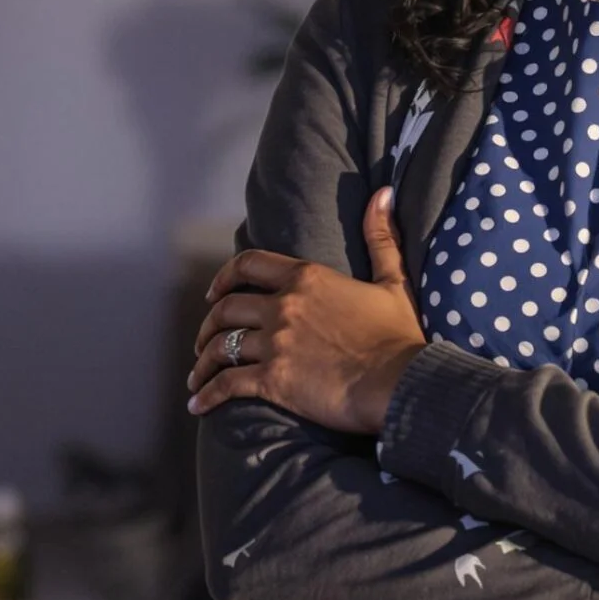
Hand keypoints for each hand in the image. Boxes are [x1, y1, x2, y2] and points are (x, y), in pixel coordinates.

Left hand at [186, 188, 429, 432]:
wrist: (401, 382)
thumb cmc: (398, 336)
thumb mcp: (393, 281)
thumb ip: (381, 237)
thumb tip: (383, 194)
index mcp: (306, 278)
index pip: (250, 264)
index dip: (224, 276)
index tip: (213, 292)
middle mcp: (282, 306)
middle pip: (227, 309)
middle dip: (209, 324)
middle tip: (205, 340)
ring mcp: (274, 343)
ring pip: (221, 347)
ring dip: (204, 361)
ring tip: (198, 376)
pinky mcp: (273, 380)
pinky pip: (228, 384)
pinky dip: (208, 394)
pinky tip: (199, 405)